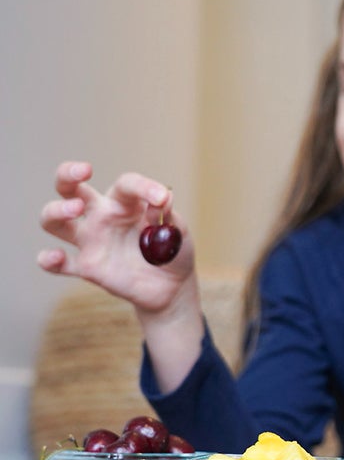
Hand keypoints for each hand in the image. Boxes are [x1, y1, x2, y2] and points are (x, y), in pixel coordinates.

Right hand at [37, 161, 194, 312]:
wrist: (171, 287)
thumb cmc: (173, 251)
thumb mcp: (178, 232)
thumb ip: (168, 216)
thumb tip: (163, 199)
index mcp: (126, 203)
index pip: (125, 185)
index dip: (143, 187)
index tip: (162, 199)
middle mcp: (102, 216)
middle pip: (71, 188)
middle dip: (67, 174)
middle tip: (82, 172)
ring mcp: (91, 241)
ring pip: (54, 221)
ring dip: (56, 211)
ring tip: (75, 210)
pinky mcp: (87, 267)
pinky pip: (58, 264)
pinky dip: (49, 260)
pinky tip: (55, 257)